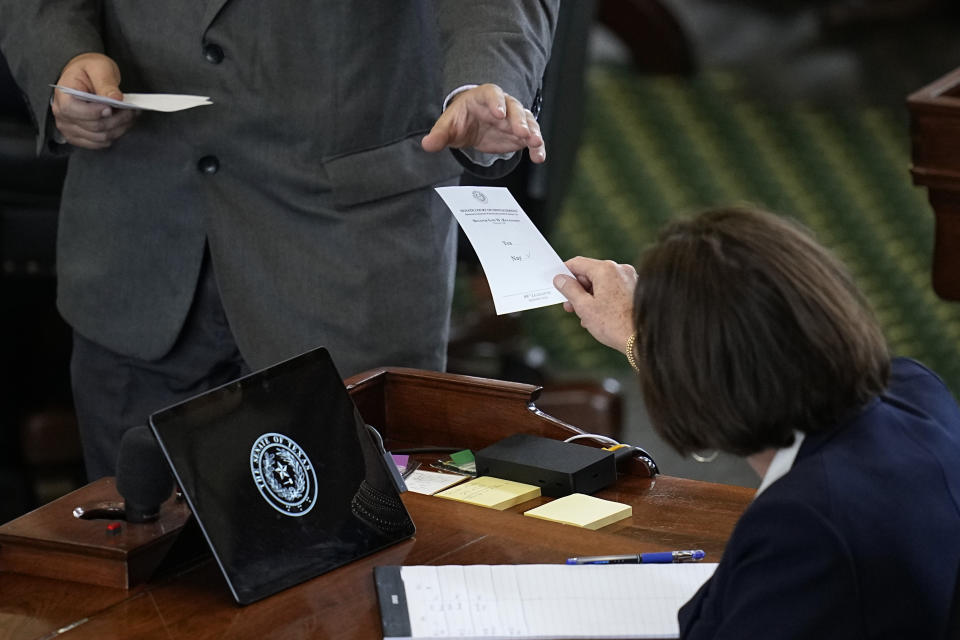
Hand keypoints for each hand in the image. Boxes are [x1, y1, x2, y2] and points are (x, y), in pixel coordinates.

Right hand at [51, 53, 135, 148]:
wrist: (84, 77)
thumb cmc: (88, 70)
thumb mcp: (99, 68)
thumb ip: (106, 83)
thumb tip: (116, 99)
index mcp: (63, 96)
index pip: (73, 111)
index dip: (96, 112)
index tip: (113, 106)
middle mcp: (62, 115)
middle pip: (94, 127)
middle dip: (117, 119)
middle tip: (131, 109)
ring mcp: (70, 128)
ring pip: (101, 138)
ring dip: (120, 127)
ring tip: (129, 114)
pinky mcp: (80, 137)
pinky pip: (101, 143)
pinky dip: (115, 134)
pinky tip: (121, 122)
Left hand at [420, 83, 545, 162]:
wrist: (471, 125)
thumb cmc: (461, 119)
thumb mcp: (448, 126)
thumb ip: (439, 134)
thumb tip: (427, 144)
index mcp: (484, 97)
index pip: (492, 94)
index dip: (496, 102)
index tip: (499, 114)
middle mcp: (503, 104)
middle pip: (514, 108)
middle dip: (519, 120)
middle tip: (522, 132)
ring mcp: (514, 118)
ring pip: (527, 121)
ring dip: (532, 132)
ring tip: (535, 143)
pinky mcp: (521, 133)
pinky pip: (532, 138)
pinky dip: (536, 147)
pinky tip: (538, 157)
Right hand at [553, 256, 637, 351]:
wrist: (642, 338)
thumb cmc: (614, 324)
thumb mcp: (584, 307)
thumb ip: (569, 290)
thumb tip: (560, 279)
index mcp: (606, 269)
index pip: (578, 263)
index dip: (564, 273)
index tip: (557, 283)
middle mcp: (619, 269)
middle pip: (590, 273)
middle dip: (577, 289)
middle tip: (568, 305)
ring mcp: (630, 279)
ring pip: (601, 282)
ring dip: (589, 296)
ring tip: (583, 315)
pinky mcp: (635, 289)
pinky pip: (613, 289)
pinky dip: (602, 298)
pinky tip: (598, 315)